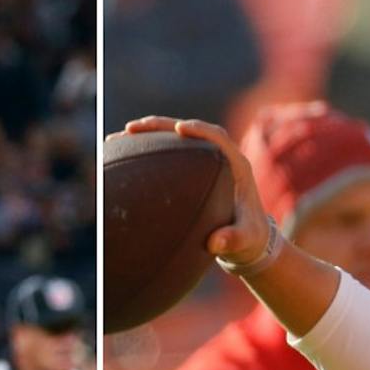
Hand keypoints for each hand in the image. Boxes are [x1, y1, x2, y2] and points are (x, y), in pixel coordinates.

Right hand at [114, 117, 273, 267]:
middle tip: (133, 128)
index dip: (199, 130)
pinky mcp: (192, 170)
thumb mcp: (245, 240)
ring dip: (149, 135)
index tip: (179, 128)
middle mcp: (220, 158)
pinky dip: (147, 152)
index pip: (218, 138)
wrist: (248, 239)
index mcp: (237, 166)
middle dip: (161, 126)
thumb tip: (215, 243)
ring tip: (120, 137)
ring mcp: (205, 162)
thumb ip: (234, 239)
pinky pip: (168, 154)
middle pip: (190, 131)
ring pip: (174, 139)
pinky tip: (123, 155)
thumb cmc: (249, 238)